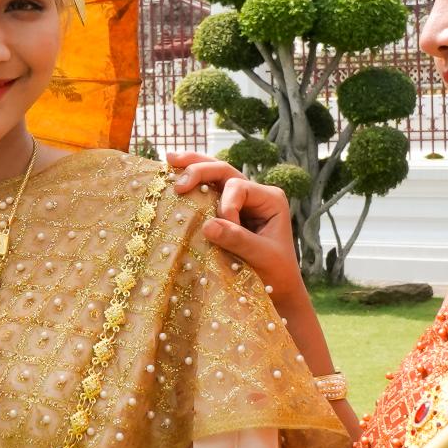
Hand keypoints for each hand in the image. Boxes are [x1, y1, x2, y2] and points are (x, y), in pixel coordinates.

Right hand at [165, 152, 307, 306]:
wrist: (279, 288)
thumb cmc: (276, 273)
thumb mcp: (261, 256)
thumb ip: (237, 239)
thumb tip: (207, 225)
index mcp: (271, 198)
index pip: (239, 188)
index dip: (227, 207)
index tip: (225, 233)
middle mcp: (256, 193)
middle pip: (224, 171)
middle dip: (199, 172)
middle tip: (178, 184)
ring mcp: (241, 199)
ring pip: (215, 174)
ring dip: (192, 166)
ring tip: (168, 159)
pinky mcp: (228, 210)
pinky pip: (209, 190)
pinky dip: (192, 181)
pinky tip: (173, 173)